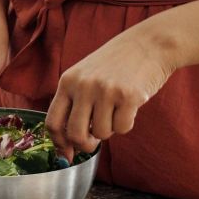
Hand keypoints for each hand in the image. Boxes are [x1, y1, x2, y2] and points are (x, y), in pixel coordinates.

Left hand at [46, 27, 175, 160]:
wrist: (145, 45)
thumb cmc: (114, 66)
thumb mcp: (85, 77)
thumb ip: (74, 106)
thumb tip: (67, 149)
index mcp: (67, 81)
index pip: (52, 122)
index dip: (59, 144)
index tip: (67, 154)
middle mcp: (82, 85)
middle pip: (75, 135)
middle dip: (86, 146)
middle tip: (94, 140)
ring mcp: (104, 90)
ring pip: (102, 134)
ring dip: (110, 128)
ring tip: (115, 107)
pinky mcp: (128, 96)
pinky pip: (123, 128)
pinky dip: (126, 123)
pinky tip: (129, 104)